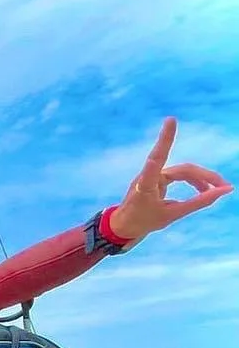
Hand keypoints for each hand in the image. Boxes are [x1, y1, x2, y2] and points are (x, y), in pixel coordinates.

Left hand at [108, 118, 232, 240]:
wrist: (123, 227)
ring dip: (200, 180)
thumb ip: (198, 202)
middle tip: (224, 186)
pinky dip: (192, 182)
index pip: (157, 158)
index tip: (171, 120)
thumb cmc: (143, 221)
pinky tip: (204, 191)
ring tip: (216, 191)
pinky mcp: (155, 180)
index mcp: (146, 184)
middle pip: (183, 170)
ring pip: (182, 172)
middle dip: (205, 177)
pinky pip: (177, 177)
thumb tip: (224, 191)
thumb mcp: (173, 215)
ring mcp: (152, 176)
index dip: (165, 139)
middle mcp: (148, 176)